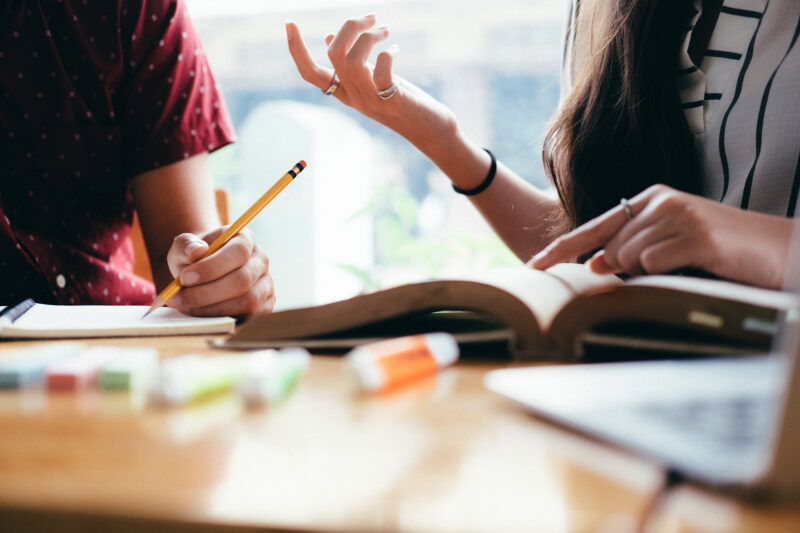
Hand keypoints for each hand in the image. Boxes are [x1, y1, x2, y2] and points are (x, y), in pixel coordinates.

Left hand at [165, 228, 274, 316]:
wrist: (203, 274)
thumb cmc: (194, 259)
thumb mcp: (184, 247)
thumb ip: (185, 245)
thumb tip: (196, 250)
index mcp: (245, 239)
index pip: (239, 251)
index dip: (212, 267)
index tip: (184, 278)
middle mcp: (260, 260)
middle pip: (243, 280)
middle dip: (207, 293)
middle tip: (178, 299)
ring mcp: (266, 284)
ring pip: (247, 301)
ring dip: (213, 309)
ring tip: (186, 308)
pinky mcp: (264, 306)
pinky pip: (249, 317)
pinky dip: (223, 319)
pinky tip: (200, 315)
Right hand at [285, 15, 456, 147]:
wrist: (430, 131)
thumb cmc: (401, 102)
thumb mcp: (370, 81)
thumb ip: (349, 63)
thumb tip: (327, 38)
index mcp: (344, 92)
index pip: (310, 74)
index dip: (296, 50)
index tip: (289, 23)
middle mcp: (353, 97)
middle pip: (334, 54)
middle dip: (350, 26)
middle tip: (372, 17)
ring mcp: (372, 100)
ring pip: (352, 60)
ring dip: (369, 37)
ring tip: (386, 31)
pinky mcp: (393, 100)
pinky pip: (381, 72)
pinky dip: (387, 53)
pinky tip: (395, 49)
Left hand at [529, 185, 793, 288]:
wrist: (776, 249)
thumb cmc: (719, 252)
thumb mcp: (670, 248)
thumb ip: (631, 252)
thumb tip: (594, 264)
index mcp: (650, 200)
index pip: (594, 227)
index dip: (561, 248)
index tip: (533, 268)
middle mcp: (660, 201)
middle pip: (610, 248)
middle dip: (623, 269)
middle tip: (665, 267)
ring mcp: (679, 214)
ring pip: (629, 257)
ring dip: (649, 272)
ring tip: (685, 264)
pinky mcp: (698, 235)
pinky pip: (655, 263)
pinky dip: (666, 273)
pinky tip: (693, 264)